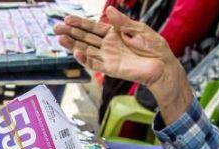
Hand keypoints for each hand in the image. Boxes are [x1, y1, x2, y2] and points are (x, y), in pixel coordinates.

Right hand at [54, 7, 191, 121]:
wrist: (162, 65)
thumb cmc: (153, 46)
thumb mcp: (139, 29)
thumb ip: (122, 22)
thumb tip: (109, 10)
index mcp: (114, 33)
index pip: (92, 27)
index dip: (80, 23)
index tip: (66, 19)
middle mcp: (108, 45)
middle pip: (85, 38)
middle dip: (70, 33)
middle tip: (56, 28)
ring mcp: (108, 57)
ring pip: (86, 50)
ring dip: (73, 45)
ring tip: (60, 39)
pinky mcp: (111, 69)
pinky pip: (95, 64)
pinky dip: (85, 60)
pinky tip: (76, 53)